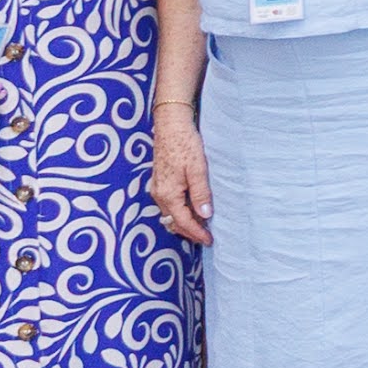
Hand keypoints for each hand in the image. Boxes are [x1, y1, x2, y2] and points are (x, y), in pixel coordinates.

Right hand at [150, 105, 211, 238]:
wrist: (170, 126)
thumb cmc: (185, 145)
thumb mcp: (197, 170)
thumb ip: (201, 194)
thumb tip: (206, 216)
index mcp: (168, 194)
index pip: (183, 222)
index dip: (196, 233)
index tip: (209, 240)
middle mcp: (159, 195)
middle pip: (173, 222)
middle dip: (189, 232)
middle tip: (206, 237)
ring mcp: (157, 188)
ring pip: (170, 214)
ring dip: (184, 222)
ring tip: (201, 226)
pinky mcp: (160, 182)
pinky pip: (168, 205)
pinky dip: (179, 212)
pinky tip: (191, 209)